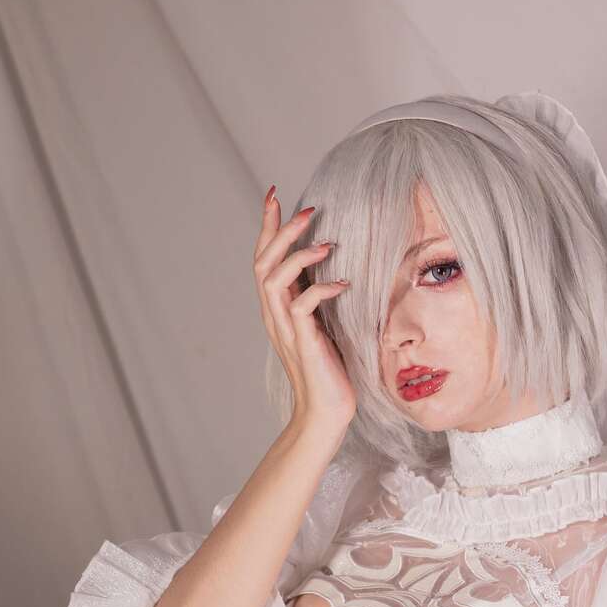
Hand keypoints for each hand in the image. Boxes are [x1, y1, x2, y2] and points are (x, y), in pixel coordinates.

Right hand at [254, 189, 355, 436]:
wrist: (325, 413)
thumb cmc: (328, 369)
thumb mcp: (320, 324)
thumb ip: (314, 297)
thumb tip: (327, 265)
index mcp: (275, 308)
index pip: (263, 258)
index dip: (267, 226)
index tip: (275, 194)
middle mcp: (274, 315)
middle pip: (262, 262)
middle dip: (281, 231)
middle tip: (307, 209)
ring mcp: (285, 329)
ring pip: (274, 280)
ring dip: (298, 256)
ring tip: (325, 244)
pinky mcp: (303, 343)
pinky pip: (303, 307)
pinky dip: (321, 289)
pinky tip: (343, 283)